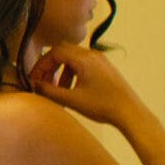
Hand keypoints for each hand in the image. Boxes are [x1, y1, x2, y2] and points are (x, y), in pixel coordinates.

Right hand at [27, 42, 143, 129]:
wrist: (131, 113)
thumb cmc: (102, 106)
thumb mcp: (72, 100)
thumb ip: (49, 91)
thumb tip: (33, 84)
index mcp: (84, 59)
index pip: (54, 53)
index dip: (41, 65)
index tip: (33, 79)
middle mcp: (92, 55)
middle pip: (63, 51)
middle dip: (50, 65)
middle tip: (42, 81)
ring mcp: (100, 60)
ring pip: (73, 58)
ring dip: (61, 70)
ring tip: (57, 89)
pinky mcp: (105, 68)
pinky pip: (83, 63)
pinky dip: (72, 72)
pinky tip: (72, 89)